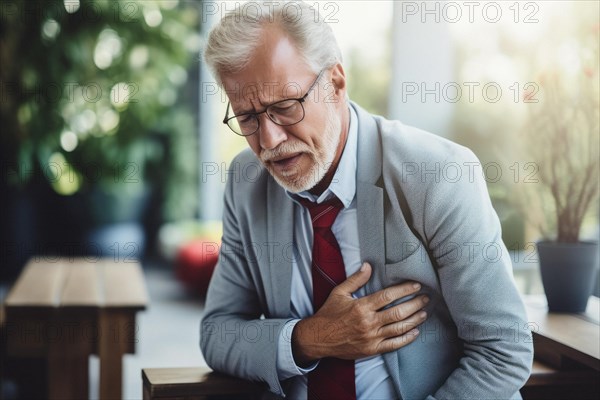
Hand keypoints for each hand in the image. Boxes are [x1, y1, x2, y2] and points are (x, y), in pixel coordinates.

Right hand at [291, 262, 427, 364]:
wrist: (318, 338)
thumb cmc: (328, 313)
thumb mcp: (339, 292)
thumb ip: (356, 279)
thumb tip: (368, 265)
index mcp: (361, 306)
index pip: (388, 296)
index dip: (404, 290)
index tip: (416, 285)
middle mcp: (368, 322)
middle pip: (398, 312)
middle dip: (415, 304)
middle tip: (426, 298)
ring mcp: (371, 337)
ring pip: (399, 328)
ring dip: (414, 320)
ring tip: (424, 313)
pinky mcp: (371, 349)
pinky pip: (393, 345)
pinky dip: (406, 339)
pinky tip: (415, 332)